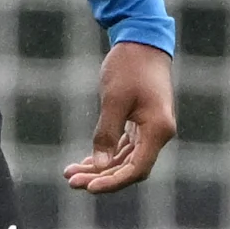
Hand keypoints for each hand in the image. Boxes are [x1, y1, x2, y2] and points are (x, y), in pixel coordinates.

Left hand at [64, 42, 175, 192]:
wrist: (141, 41)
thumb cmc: (129, 67)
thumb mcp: (114, 100)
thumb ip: (107, 133)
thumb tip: (101, 166)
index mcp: (158, 130)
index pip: (136, 169)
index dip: (113, 182)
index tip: (89, 187)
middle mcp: (158, 133)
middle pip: (129, 168)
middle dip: (100, 177)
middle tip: (71, 181)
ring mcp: (150, 129)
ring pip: (125, 159)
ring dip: (100, 168)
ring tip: (71, 174)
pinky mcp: (141, 123)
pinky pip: (123, 147)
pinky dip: (106, 155)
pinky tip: (85, 162)